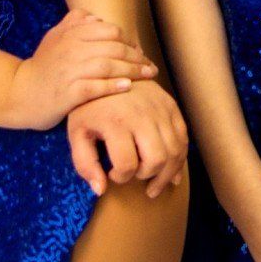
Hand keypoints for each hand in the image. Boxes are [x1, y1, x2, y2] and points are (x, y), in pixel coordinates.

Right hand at [0, 11, 154, 130]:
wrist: (19, 93)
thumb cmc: (42, 67)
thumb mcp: (54, 38)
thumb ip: (73, 23)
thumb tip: (96, 17)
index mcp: (71, 34)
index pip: (110, 31)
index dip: (129, 40)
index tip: (139, 51)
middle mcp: (72, 50)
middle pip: (114, 48)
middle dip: (137, 56)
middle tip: (150, 66)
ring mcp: (70, 72)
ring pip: (108, 66)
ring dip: (132, 70)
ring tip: (147, 75)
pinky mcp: (68, 94)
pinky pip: (95, 87)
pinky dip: (113, 86)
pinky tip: (127, 87)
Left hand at [66, 80, 188, 196]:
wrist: (109, 70)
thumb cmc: (89, 106)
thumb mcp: (77, 131)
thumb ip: (84, 163)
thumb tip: (101, 190)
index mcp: (116, 121)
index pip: (126, 165)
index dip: (119, 177)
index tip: (112, 173)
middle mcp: (142, 114)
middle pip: (157, 160)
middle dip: (145, 175)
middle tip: (134, 174)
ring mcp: (160, 109)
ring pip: (175, 152)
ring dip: (166, 173)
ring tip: (152, 183)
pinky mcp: (171, 106)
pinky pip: (183, 139)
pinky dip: (180, 159)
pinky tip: (169, 172)